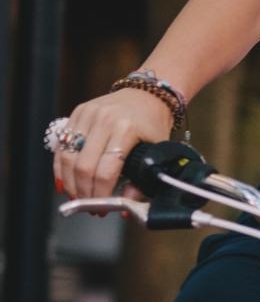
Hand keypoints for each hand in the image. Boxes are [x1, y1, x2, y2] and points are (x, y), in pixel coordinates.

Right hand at [53, 88, 172, 199]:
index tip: (101, 208)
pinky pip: (62, 144)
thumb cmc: (154, 123)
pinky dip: (61, 166)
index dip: (100, 194)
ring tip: (78, 197)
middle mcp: (104, 120)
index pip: (105, 171)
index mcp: (127, 129)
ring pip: (67, 156)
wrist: (148, 93)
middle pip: (83, 166)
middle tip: (89, 206)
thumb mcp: (156, 151)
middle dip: (83, 192)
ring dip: (70, 182)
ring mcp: (88, 114)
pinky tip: (66, 182)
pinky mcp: (78, 112)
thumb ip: (142, 180)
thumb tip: (126, 207)